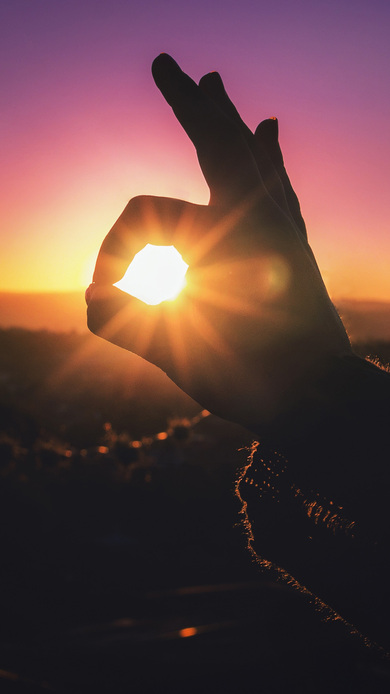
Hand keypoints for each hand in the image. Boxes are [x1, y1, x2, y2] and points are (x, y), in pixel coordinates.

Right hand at [86, 54, 350, 435]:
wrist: (318, 399)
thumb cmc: (252, 382)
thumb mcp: (179, 356)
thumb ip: (127, 325)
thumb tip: (90, 303)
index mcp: (221, 236)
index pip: (141, 214)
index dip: (110, 250)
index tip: (101, 298)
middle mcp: (256, 217)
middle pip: (213, 139)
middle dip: (185, 103)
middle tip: (167, 66)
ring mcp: (280, 226)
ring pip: (251, 153)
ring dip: (226, 118)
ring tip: (214, 84)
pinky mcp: (293, 244)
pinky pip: (279, 185)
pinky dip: (269, 156)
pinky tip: (270, 132)